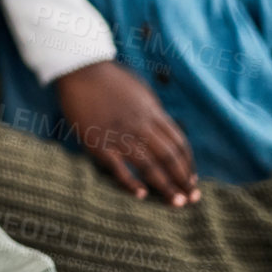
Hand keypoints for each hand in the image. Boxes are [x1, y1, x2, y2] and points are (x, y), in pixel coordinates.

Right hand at [56, 60, 198, 206]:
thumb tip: (165, 130)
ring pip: (149, 166)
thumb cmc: (109, 78)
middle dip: (183, 180)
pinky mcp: (98, 143)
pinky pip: (118, 168)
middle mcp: (140, 126)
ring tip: (177, 203)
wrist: (79, 69)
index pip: (179, 144)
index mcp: (152, 113)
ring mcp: (119, 135)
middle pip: (169, 158)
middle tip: (192, 199)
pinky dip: (131, 182)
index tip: (192, 180)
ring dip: (166, 187)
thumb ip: (153, 112)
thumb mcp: (140, 90)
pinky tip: (141, 194)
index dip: (188, 165)